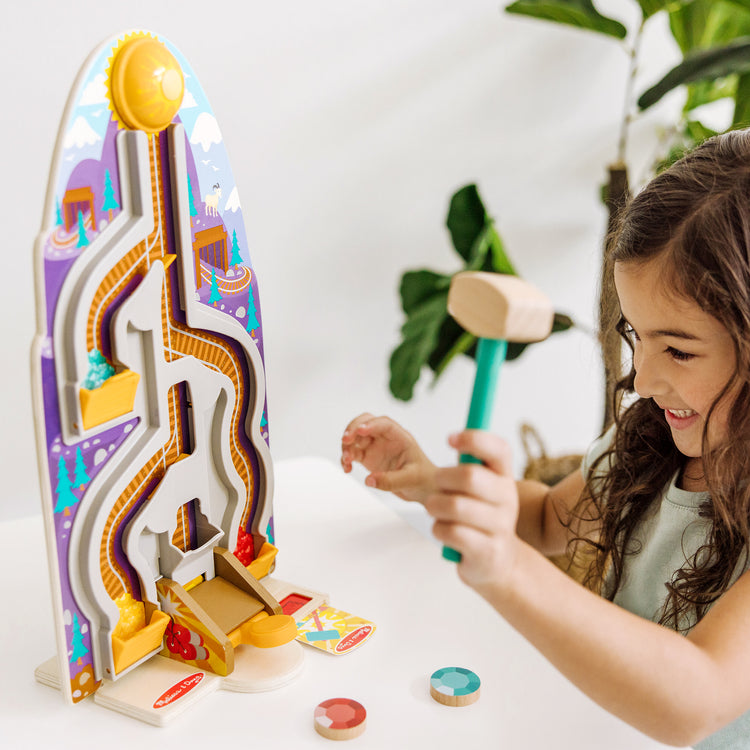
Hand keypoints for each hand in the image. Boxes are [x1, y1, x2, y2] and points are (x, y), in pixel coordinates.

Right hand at [341, 413, 435, 502]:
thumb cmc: (423, 478)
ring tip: (346, 460)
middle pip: (365, 423)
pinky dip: (346, 458)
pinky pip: (353, 452)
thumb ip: (391, 480)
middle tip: (345, 441)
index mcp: (400, 437)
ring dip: (347, 446)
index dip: (371, 424)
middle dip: (353, 429)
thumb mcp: (411, 479)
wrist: (423, 488)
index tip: (360, 430)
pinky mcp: (368, 457)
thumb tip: (369, 480)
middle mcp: (386, 438)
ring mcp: (376, 446)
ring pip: (356, 437)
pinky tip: (347, 468)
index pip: (384, 424)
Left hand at [426, 430, 521, 591]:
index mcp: (505, 478)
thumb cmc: (481, 515)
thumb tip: (455, 436)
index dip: (474, 439)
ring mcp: (500, 527)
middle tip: (436, 484)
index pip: (499, 449)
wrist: (499, 562)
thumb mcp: (483, 487)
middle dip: (443, 478)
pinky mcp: (487, 552)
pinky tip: (443, 530)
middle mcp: (508, 500)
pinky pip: (450, 532)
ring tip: (435, 508)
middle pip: (470, 476)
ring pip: (455, 506)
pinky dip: (438, 529)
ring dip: (435, 505)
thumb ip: (471, 464)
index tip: (450, 439)